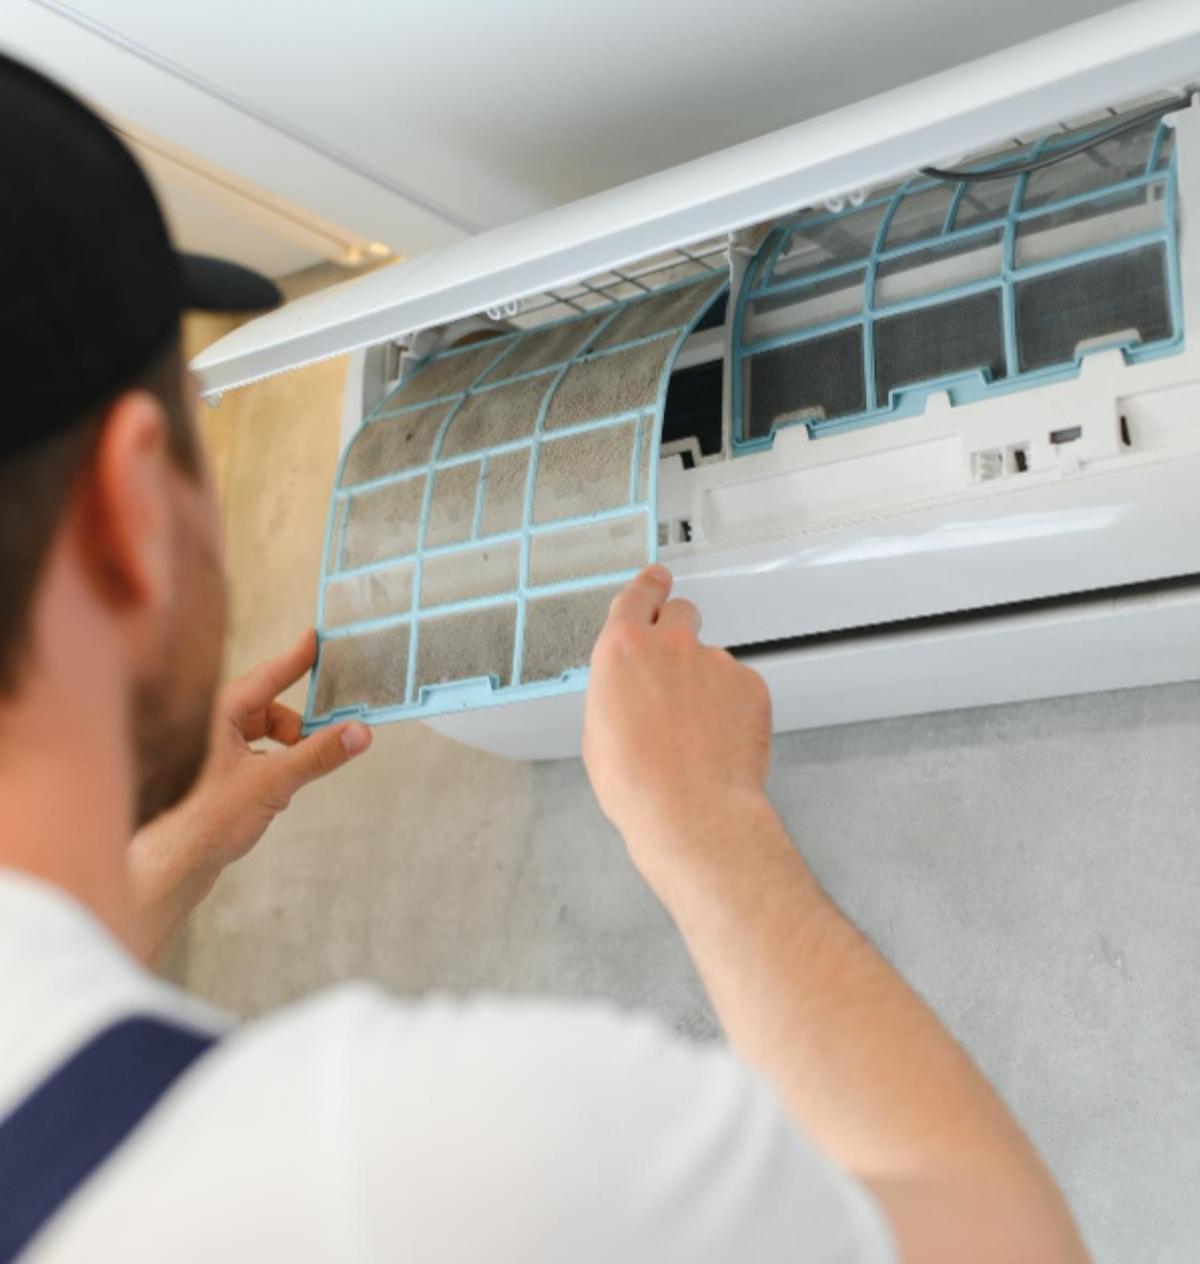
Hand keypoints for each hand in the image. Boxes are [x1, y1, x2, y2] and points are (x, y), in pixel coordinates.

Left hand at [127, 629, 371, 964]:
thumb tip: (359, 733)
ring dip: (286, 747)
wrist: (171, 866)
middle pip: (266, 707)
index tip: (315, 638)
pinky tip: (278, 789)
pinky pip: (252, 753)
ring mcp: (207, 750)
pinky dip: (272, 763)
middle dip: (297, 722)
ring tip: (299, 771)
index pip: (266, 675)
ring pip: (260, 733)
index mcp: (216, 713)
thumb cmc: (207, 819)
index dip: (295, 658)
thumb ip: (319, 754)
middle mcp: (208, 725)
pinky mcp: (210, 774)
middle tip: (327, 731)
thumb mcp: (274, 782)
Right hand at [582, 566, 772, 887]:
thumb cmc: (637, 782)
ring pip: (712, 658)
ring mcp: (716, 661)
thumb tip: (631, 692)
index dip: (649, 586)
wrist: (691, 811)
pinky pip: (740, 686)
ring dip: (705, 682)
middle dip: (678, 633)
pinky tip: (720, 741)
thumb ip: (616, 690)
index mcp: (623, 649)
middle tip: (675, 669)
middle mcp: (671, 643)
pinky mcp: (751, 684)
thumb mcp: (598, 730)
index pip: (638, 595)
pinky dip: (732, 707)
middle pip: (682, 613)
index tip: (656, 580)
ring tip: (696, 732)